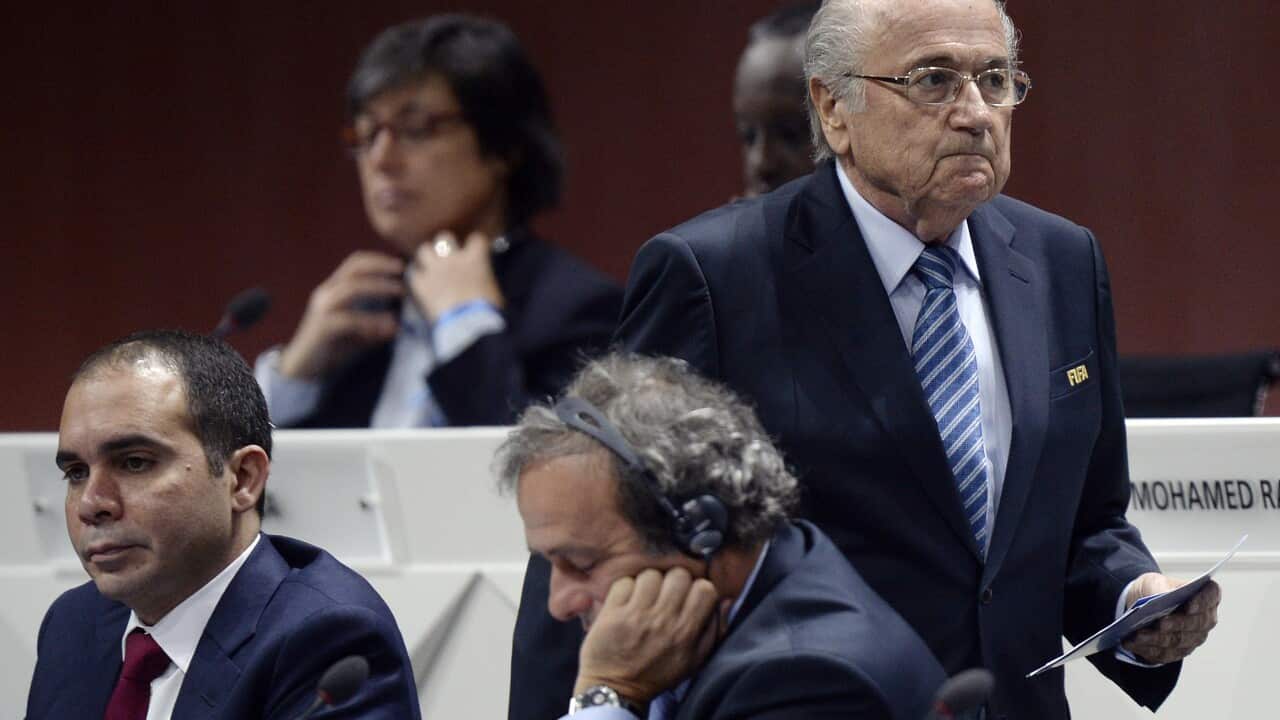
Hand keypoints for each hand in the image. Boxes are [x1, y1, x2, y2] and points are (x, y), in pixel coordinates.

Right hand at [278, 250, 404, 379]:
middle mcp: (326, 294)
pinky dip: (372, 320)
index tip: (400, 264)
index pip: (355, 263)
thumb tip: (398, 324)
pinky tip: (390, 327)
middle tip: (402, 270)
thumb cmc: (332, 350)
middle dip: (380, 265)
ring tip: (400, 292)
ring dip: (379, 286)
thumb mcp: (358, 333)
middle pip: (353, 267)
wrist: (304, 370)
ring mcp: (323, 309)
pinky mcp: (322, 327)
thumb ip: (375, 325)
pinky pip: (350, 318)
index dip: (378, 259)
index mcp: (334, 290)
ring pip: (352, 288)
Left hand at [408, 231, 504, 322]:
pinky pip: (413, 274)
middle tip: (447, 257)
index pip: (477, 239)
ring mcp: (435, 270)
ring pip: (424, 250)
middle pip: (444, 237)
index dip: (476, 245)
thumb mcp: (493, 292)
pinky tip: (421, 286)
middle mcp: (453, 259)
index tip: (476, 250)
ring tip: (429, 267)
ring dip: (427, 258)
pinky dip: (417, 279)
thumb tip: (482, 282)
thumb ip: (484, 280)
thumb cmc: (489, 313)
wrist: (468, 327)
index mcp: (476, 259)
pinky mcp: (421, 285)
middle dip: (445, 246)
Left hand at [574, 567, 723, 705]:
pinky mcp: (613, 613)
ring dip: (650, 584)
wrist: (618, 688)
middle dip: (674, 582)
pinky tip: (627, 602)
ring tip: (646, 599)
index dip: (698, 589)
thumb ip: (714, 630)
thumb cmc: (658, 673)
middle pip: (679, 575)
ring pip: (651, 574)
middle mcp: (663, 620)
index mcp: (686, 631)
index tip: (689, 597)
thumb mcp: (695, 660)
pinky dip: (626, 589)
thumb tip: (725, 600)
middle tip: (667, 595)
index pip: (705, 588)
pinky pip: (625, 582)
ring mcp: (637, 615)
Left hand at [1122, 573, 1220, 663]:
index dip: (1203, 601)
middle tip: (1161, 623)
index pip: (1211, 596)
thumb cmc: (1154, 590)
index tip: (1189, 605)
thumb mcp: (1154, 582)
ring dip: (1157, 639)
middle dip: (1177, 624)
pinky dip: (1145, 648)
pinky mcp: (1175, 652)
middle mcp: (1204, 620)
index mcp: (1204, 596)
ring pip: (1178, 641)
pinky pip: (1163, 653)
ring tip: (1138, 634)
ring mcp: (1192, 639)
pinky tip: (1131, 643)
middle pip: (1196, 623)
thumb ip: (1160, 588)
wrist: (1141, 605)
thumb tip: (1161, 597)